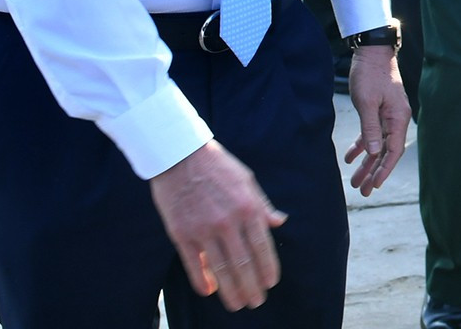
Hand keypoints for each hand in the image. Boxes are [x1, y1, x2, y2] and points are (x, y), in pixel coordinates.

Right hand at [150, 140, 285, 310]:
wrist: (180, 155)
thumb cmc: (218, 166)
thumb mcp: (247, 180)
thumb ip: (262, 205)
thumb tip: (280, 223)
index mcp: (248, 207)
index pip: (263, 247)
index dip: (268, 269)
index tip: (271, 284)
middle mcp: (229, 221)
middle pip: (243, 264)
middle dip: (252, 287)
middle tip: (256, 302)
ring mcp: (204, 229)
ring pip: (221, 269)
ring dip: (231, 290)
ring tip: (238, 304)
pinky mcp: (181, 234)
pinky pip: (193, 264)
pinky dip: (202, 280)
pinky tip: (209, 292)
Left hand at [343, 45, 410, 195]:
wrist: (372, 51)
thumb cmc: (370, 74)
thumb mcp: (367, 102)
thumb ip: (370, 129)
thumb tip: (372, 153)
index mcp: (398, 118)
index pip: (393, 151)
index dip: (384, 170)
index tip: (374, 186)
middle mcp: (397, 119)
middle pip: (386, 151)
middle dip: (374, 172)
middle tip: (362, 190)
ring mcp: (389, 115)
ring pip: (378, 145)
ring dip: (367, 162)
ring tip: (355, 180)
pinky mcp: (380, 110)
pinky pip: (372, 134)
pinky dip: (362, 146)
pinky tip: (350, 157)